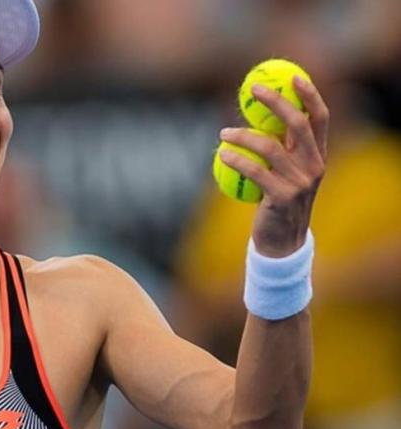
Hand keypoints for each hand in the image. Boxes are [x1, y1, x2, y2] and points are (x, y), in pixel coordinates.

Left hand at [219, 76, 328, 256]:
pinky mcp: (283, 197)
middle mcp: (315, 166)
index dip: (310, 95)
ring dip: (243, 135)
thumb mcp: (284, 173)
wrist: (281, 241)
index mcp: (318, 156)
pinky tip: (222, 153)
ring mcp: (301, 182)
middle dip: (276, 102)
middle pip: (298, 124)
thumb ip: (279, 148)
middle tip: (253, 90)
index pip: (320, 119)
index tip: (293, 76)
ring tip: (223, 133)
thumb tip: (254, 116)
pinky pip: (255, 172)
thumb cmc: (276, 201)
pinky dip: (236, 160)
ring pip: (270, 147)